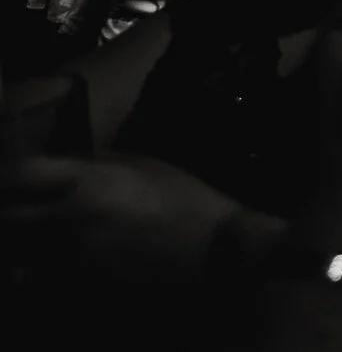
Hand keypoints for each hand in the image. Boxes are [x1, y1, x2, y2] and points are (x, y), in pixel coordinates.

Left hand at [0, 152, 246, 287]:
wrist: (213, 253)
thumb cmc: (186, 201)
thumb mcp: (146, 166)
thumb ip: (98, 164)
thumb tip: (66, 165)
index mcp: (87, 183)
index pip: (22, 173)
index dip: (11, 174)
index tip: (16, 177)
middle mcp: (67, 219)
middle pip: (8, 218)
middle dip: (12, 212)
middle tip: (24, 208)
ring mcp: (69, 257)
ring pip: (21, 251)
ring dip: (26, 241)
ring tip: (46, 234)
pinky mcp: (76, 286)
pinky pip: (44, 275)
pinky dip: (46, 267)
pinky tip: (68, 258)